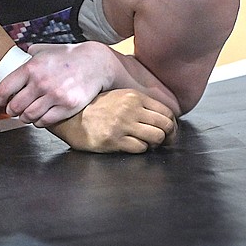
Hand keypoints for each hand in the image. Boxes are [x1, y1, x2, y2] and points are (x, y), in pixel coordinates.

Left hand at [0, 43, 112, 126]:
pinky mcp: (67, 107)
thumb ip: (30, 54)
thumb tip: (19, 56)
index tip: (0, 101)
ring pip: (29, 116)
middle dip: (11, 110)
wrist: (95, 63)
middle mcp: (41, 82)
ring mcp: (54, 96)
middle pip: (15, 106)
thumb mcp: (46, 50)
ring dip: (25, 118)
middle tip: (13, 110)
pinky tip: (40, 117)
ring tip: (26, 115)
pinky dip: (39, 122)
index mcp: (32, 67)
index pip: (5, 88)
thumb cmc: (70, 57)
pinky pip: (45, 121)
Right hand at [47, 89, 176, 152]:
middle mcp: (130, 109)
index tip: (170, 132)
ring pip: (156, 137)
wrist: (72, 118)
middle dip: (169, 136)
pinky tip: (133, 146)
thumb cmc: (97, 109)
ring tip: (147, 144)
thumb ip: (140, 104)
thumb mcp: (119, 97)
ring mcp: (122, 124)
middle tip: (165, 142)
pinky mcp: (114, 140)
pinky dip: (141, 149)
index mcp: (134, 97)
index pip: (167, 112)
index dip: (173, 125)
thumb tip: (163, 117)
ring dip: (155, 144)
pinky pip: (140, 148)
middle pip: (165, 125)